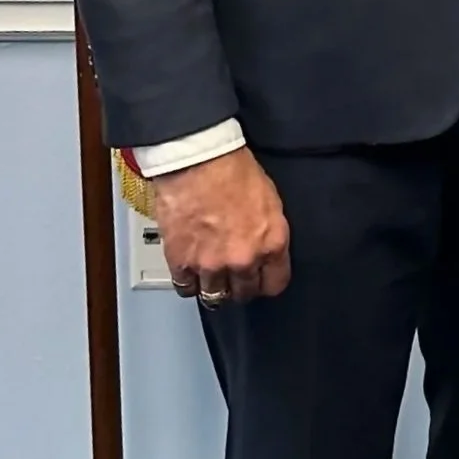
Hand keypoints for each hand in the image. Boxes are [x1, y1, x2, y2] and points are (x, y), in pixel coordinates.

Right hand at [155, 146, 290, 304]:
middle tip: (233, 274)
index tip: (261, 279)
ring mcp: (212, 265)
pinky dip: (188, 282)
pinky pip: (186, 289)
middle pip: (244, 293)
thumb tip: (264, 248)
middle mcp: (244, 260)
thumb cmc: (233, 169)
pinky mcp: (182, 263)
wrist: (198, 161)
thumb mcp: (270, 199)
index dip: (267, 282)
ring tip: (210, 273)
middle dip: (240, 285)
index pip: (275, 284)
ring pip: (214, 297)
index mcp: (272, 243)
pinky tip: (190, 270)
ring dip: (213, 286)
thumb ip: (268, 232)